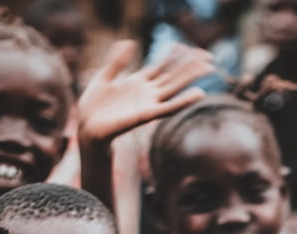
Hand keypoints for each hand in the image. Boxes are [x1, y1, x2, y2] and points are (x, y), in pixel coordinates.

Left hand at [77, 40, 214, 146]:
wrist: (87, 128)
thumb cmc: (94, 106)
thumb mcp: (104, 77)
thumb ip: (117, 61)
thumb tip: (129, 42)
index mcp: (139, 82)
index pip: (163, 65)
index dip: (177, 55)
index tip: (190, 45)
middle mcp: (147, 93)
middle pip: (174, 75)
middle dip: (191, 65)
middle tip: (209, 56)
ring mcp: (148, 104)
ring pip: (175, 88)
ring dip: (191, 78)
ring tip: (208, 68)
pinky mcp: (146, 116)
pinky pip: (169, 108)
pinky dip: (184, 101)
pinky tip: (198, 94)